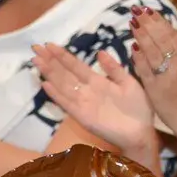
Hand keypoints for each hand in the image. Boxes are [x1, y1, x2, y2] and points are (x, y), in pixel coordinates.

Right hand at [33, 43, 156, 152]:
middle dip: (50, 61)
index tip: (48, 44)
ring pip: (63, 85)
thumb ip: (114, 69)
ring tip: (37, 61)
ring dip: (50, 73)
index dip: (63, 56)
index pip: (76, 66)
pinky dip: (56, 95)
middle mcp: (87, 91)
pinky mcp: (82, 116)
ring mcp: (83, 103)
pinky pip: (67, 104)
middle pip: (65, 73)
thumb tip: (99, 52)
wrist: (142, 132)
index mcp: (98, 82)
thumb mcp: (128, 82)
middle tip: (35, 48)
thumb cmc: (138, 108)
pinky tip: (46, 85)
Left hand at [127, 5, 176, 135]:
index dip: (158, 21)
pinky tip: (132, 48)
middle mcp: (176, 64)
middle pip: (160, 40)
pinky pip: (145, 70)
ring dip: (141, 37)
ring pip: (152, 52)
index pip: (170, 35)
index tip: (148, 9)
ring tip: (132, 23)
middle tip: (136, 10)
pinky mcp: (154, 87)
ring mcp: (164, 75)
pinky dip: (139, 58)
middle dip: (147, 24)